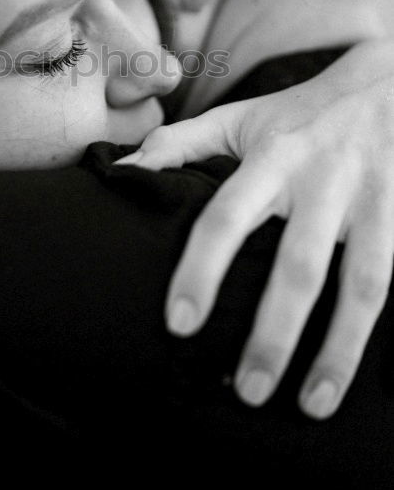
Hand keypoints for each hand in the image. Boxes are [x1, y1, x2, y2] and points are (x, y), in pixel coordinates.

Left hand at [116, 41, 393, 418]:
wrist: (387, 84)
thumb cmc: (299, 114)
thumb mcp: (238, 118)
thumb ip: (178, 143)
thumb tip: (123, 170)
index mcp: (271, 158)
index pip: (226, 217)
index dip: (201, 270)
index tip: (180, 324)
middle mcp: (322, 180)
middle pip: (298, 265)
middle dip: (273, 332)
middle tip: (247, 391)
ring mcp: (372, 200)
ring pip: (362, 281)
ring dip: (339, 348)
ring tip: (312, 406)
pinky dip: (383, 330)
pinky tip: (366, 376)